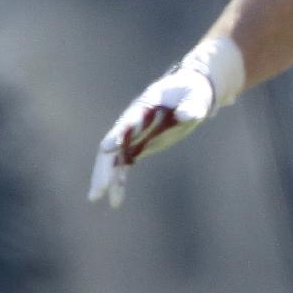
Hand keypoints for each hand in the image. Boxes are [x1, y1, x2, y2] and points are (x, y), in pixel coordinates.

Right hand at [88, 68, 219, 207]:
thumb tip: (186, 115)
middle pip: (113, 146)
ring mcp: (134, 136)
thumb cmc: (193, 93)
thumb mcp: (195, 97)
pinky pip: (124, 165)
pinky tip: (116, 200)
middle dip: (105, 167)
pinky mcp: (139, 146)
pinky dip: (120, 180)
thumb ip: (191, 106)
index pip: (127, 123)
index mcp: (143, 108)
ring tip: (97, 198)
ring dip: (106, 177)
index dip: (117, 134)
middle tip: (99, 189)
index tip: (106, 148)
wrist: (190, 95)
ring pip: (113, 158)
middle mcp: (133, 123)